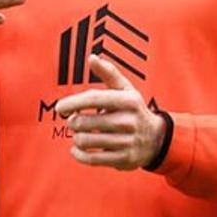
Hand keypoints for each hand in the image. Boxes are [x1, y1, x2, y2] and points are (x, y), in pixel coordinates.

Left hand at [54, 54, 165, 170]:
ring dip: (77, 137)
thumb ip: (108, 73)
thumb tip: (92, 57)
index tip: (59, 108)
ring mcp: (127, 142)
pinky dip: (79, 154)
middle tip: (75, 121)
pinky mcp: (123, 159)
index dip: (72, 102)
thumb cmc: (134, 110)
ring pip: (85, 141)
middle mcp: (128, 121)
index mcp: (128, 100)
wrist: (157, 139)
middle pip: (84, 122)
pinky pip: (91, 158)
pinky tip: (77, 149)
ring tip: (80, 134)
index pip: (93, 98)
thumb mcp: (126, 90)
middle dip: (73, 122)